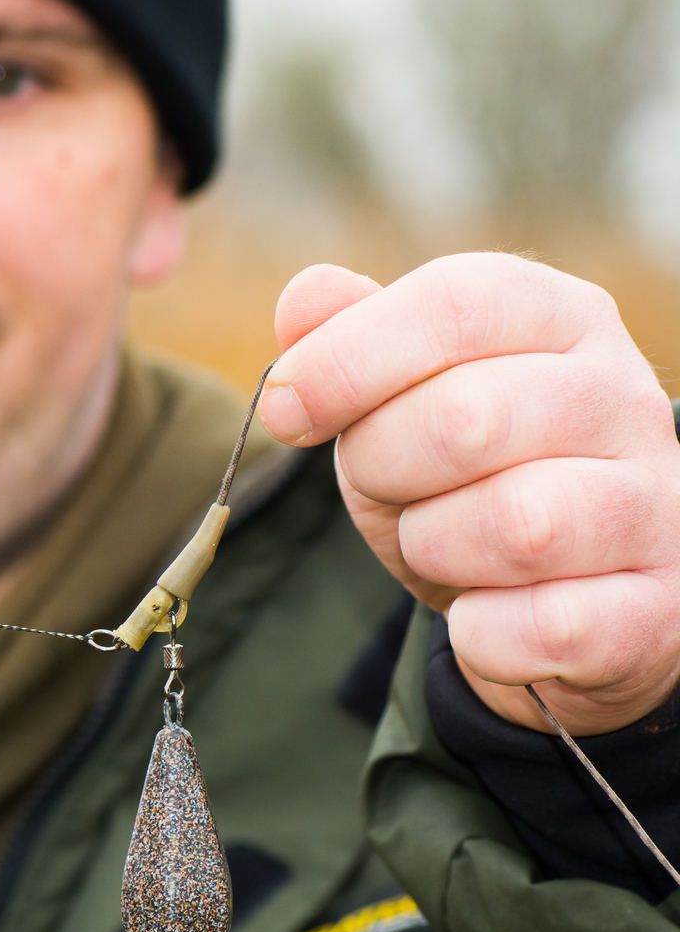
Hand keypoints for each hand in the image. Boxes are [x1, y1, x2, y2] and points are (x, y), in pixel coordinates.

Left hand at [257, 255, 679, 735]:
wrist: (557, 596)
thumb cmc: (463, 476)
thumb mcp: (395, 398)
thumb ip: (348, 338)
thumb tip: (306, 298)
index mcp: (561, 319)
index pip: (455, 304)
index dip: (346, 360)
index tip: (288, 412)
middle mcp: (625, 399)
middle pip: (465, 417)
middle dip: (383, 465)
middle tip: (388, 487)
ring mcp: (653, 505)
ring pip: (515, 526)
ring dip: (435, 547)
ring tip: (442, 544)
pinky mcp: (653, 608)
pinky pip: (540, 628)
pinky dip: (481, 633)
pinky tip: (484, 612)